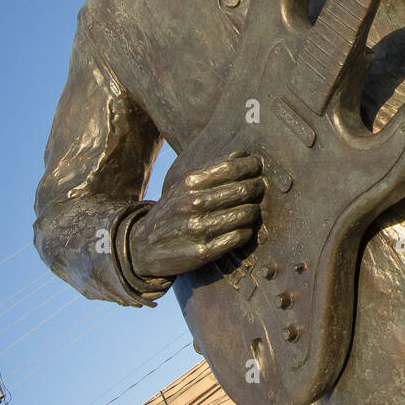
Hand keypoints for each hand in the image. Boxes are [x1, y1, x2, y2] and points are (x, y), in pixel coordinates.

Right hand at [128, 149, 262, 278]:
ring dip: (254, 211)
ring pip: (243, 214)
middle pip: (241, 190)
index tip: (259, 165)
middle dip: (257, 187)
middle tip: (261, 187)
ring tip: (254, 209)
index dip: (250, 165)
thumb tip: (242, 152)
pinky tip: (245, 229)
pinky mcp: (202, 252)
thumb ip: (211, 169)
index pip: (229, 168)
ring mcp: (197, 229)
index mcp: (188, 184)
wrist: (143, 247)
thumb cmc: (172, 211)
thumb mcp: (183, 186)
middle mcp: (192, 204)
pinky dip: (246, 232)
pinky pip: (237, 238)